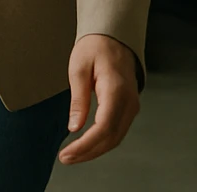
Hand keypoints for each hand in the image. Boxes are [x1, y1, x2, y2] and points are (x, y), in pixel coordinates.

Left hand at [59, 34, 140, 164]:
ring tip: (72, 156)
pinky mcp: (128, 108)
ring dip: (95, 150)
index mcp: (116, 92)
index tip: (67, 153)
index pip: (103, 128)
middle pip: (111, 138)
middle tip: (65, 159)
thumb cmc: (94, 49)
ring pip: (116, 137)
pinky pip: (117, 130)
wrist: (113, 39)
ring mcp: (132, 106)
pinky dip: (102, 141)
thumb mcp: (78, 69)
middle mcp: (129, 102)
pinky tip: (86, 145)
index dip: (85, 145)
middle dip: (88, 152)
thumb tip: (74, 127)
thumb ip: (78, 99)